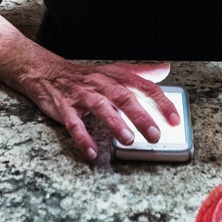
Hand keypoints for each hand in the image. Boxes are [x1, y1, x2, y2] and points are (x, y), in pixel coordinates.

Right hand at [17, 57, 179, 161]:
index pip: (143, 86)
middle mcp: (101, 84)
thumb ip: (141, 73)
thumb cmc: (85, 77)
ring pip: (100, 108)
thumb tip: (164, 69)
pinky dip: (83, 138)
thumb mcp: (114, 71)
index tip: (174, 119)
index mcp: (116, 76)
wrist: (47, 72)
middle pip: (123, 97)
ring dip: (114, 123)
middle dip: (140, 115)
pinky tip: (92, 152)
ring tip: (127, 140)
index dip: (160, 102)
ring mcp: (82, 96)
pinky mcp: (66, 109)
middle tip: (154, 134)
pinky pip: (75, 124)